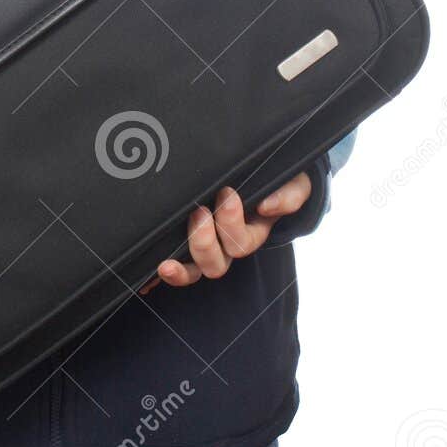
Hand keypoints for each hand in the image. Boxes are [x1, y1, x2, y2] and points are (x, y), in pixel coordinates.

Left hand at [138, 173, 312, 291]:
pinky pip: (179, 266)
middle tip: (199, 211)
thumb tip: (268, 206)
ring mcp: (207, 247)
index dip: (231, 224)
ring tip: (170, 252)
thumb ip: (288, 194)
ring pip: (196, 271)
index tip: (227, 193)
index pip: (241, 243)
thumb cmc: (275, 178)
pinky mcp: (187, 243)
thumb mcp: (292, 182)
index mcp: (252, 232)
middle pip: (216, 264)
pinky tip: (154, 272)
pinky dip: (168, 274)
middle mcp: (228, 246)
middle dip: (205, 241)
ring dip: (184, 264)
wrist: (260, 172)